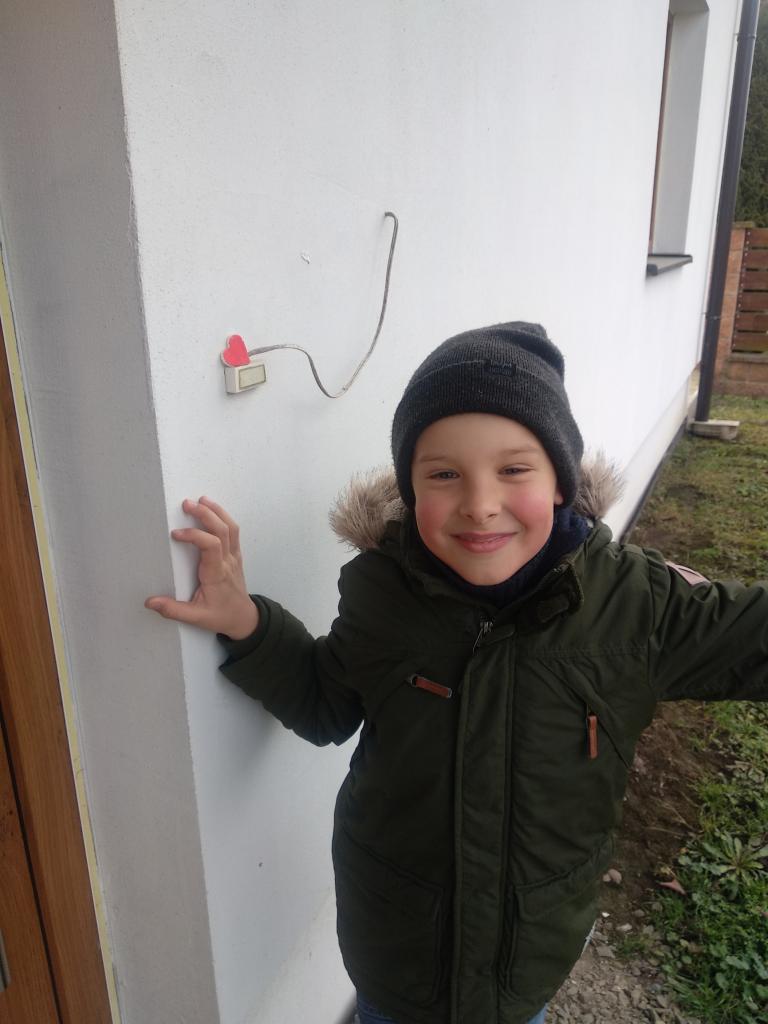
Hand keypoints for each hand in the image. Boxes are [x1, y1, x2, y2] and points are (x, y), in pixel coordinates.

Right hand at [145, 496, 259, 638]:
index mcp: (217, 574)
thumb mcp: (196, 618)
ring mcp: (234, 557)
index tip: (175, 534)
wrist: (244, 618)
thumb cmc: (221, 616)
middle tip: (186, 504)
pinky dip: (224, 517)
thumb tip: (150, 602)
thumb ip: (173, 609)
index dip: (194, 535)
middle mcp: (228, 561)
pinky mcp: (236, 556)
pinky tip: (212, 510)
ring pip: (231, 528)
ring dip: (216, 511)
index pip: (210, 545)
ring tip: (201, 500)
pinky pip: (234, 532)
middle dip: (205, 514)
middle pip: (222, 530)